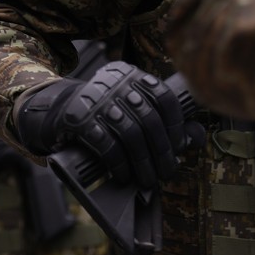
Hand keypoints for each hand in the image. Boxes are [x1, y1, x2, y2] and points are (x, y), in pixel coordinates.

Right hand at [14, 62, 193, 188]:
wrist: (57, 112)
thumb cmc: (105, 113)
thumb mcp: (132, 108)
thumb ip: (164, 120)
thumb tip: (197, 137)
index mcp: (131, 74)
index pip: (163, 96)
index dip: (176, 125)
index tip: (180, 148)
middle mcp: (114, 82)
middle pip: (148, 118)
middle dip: (161, 152)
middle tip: (166, 173)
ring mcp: (94, 99)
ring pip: (130, 133)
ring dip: (142, 163)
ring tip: (146, 180)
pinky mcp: (77, 118)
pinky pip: (106, 143)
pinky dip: (119, 164)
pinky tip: (123, 176)